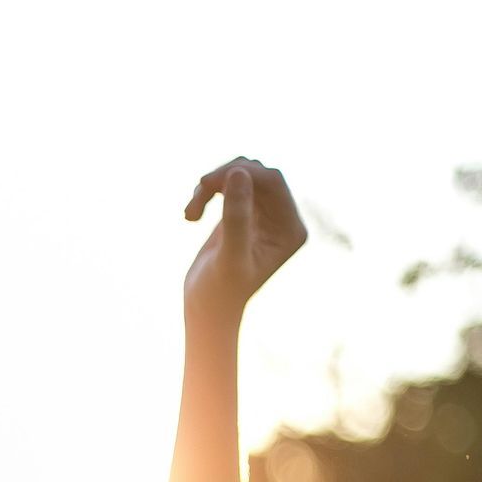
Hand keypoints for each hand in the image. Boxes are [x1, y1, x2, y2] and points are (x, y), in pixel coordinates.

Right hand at [182, 158, 305, 319]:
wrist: (206, 309)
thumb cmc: (219, 291)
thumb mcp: (228, 255)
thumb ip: (236, 216)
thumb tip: (238, 172)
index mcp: (291, 229)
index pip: (273, 181)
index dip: (241, 173)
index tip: (206, 183)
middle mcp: (283, 219)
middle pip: (257, 173)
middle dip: (223, 177)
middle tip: (197, 193)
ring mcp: (265, 215)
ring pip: (240, 174)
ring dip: (212, 185)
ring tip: (190, 213)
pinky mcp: (245, 213)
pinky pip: (229, 183)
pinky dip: (207, 192)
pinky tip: (190, 216)